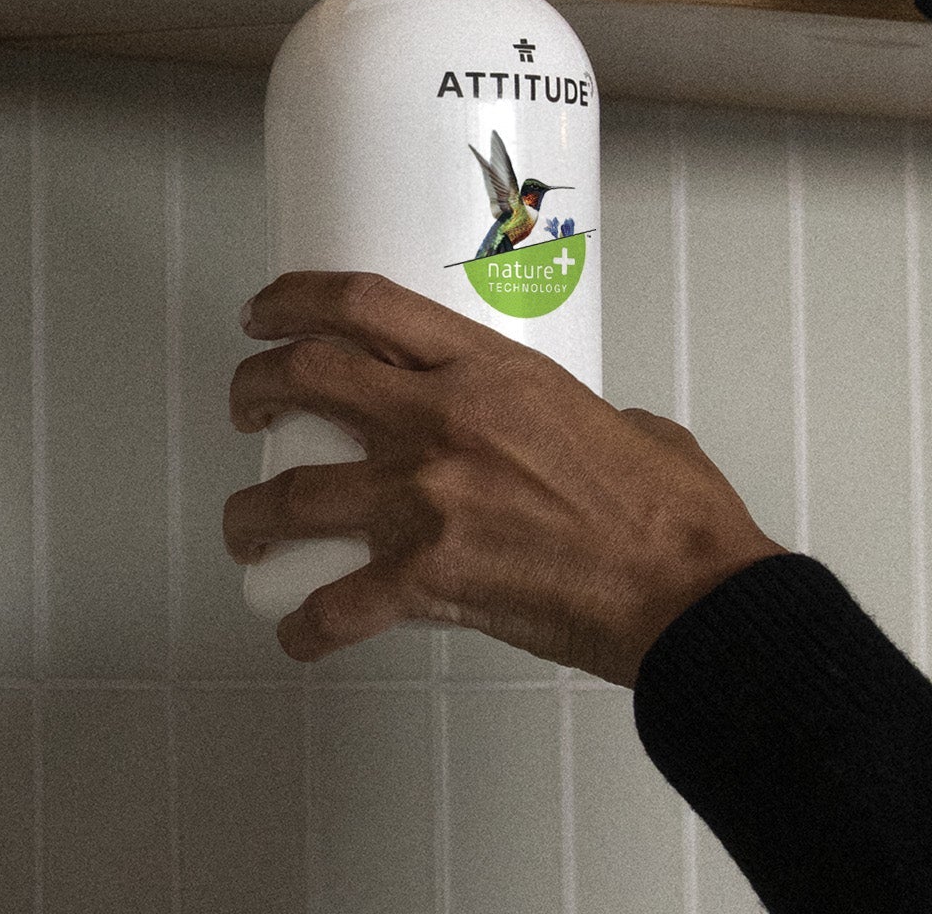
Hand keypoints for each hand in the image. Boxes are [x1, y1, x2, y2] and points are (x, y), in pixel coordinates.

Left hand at [224, 271, 782, 683]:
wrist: (686, 589)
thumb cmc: (667, 511)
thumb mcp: (612, 413)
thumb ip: (559, 406)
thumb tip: (556, 420)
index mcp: (488, 367)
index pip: (364, 303)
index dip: (294, 299)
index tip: (266, 311)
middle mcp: (443, 420)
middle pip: (307, 376)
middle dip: (255, 386)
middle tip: (245, 404)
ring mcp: (428, 500)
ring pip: (293, 493)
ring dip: (251, 512)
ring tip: (245, 523)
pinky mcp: (429, 581)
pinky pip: (335, 607)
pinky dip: (305, 626)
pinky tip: (298, 632)